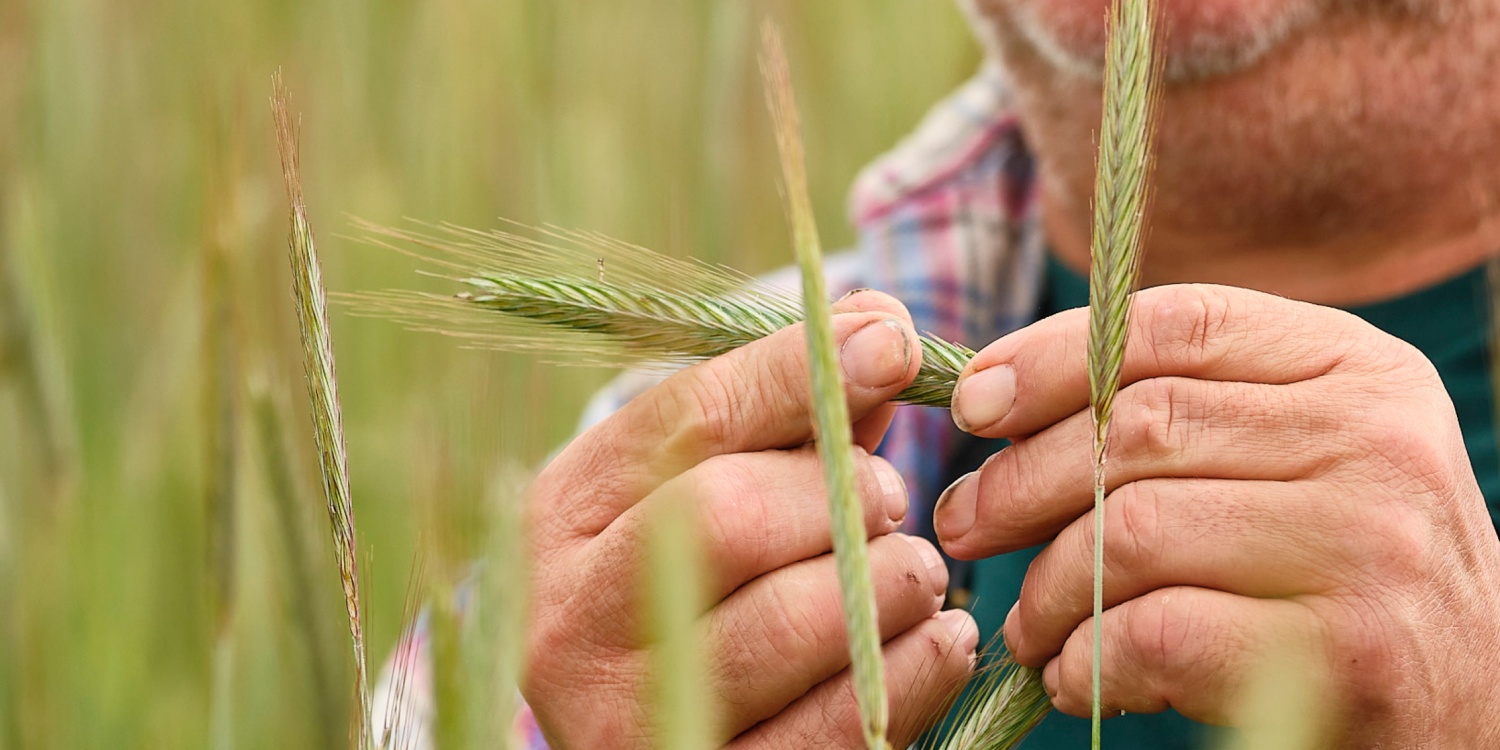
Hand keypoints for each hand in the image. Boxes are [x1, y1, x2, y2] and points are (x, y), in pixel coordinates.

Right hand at [523, 291, 977, 747]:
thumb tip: (881, 322)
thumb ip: (794, 414)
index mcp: (562, 516)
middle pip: (724, 515)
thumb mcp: (718, 485)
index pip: (682, 419)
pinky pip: (836, 728)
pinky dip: (913, 669)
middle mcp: (568, 620)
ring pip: (787, 622)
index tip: (893, 346)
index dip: (798, 373)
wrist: (652, 732)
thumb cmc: (704, 582)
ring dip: (889, 581)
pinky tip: (937, 637)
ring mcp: (622, 718)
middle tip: (892, 498)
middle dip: (841, 493)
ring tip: (914, 572)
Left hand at [939, 284, 1499, 745]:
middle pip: (1136, 427)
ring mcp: (1372, 542)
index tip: (973, 405)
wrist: (1471, 708)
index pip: (1171, 324)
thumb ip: (1182, 412)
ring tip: (1027, 626)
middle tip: (964, 526)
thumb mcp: (1292, 458)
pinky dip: (1088, 661)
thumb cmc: (1341, 573)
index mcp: (1354, 367)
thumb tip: (993, 398)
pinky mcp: (1352, 652)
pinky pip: (1159, 632)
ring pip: (1131, 531)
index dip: (1048, 357)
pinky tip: (1077, 677)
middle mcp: (1375, 438)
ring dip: (1047, 588)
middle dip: (1019, 481)